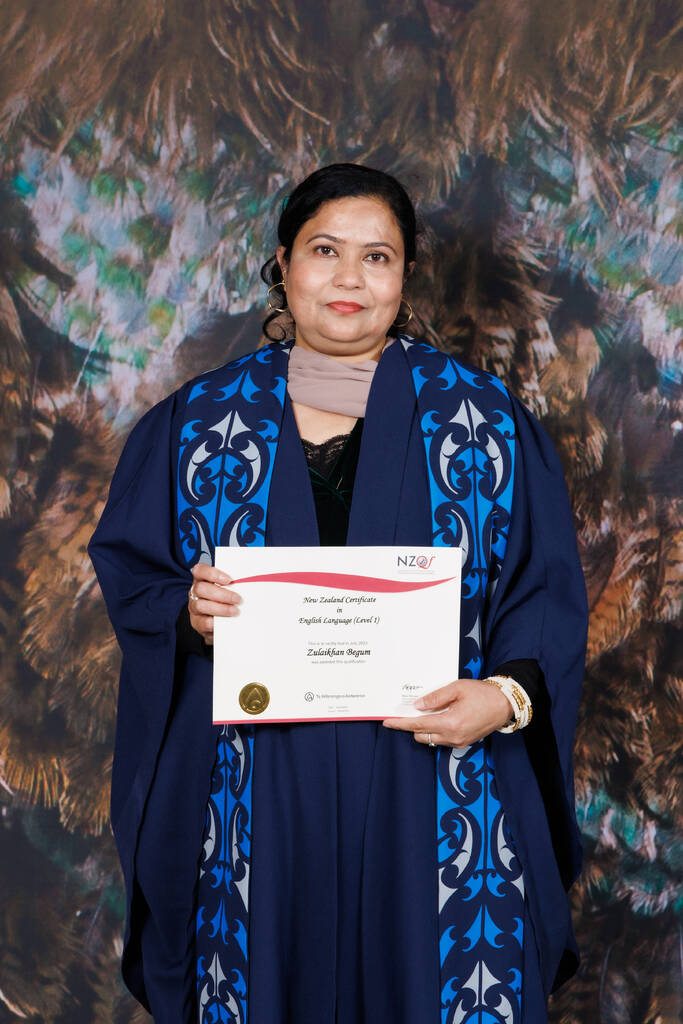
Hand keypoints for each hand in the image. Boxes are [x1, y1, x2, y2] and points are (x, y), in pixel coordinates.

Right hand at [188, 562, 241, 644]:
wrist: (219, 623)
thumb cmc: (226, 600)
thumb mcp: (228, 588)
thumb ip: (234, 583)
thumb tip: (251, 580)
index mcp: (202, 580)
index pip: (200, 570)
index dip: (213, 574)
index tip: (229, 580)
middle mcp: (195, 592)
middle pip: (201, 588)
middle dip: (221, 594)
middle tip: (238, 599)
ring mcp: (194, 608)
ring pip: (200, 605)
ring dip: (220, 608)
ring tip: (235, 611)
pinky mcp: (197, 623)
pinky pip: (203, 622)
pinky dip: (216, 622)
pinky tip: (227, 622)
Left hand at [382, 678, 513, 747]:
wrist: (505, 704)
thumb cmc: (482, 693)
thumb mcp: (457, 688)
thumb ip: (435, 698)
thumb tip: (418, 705)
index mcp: (451, 722)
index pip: (418, 725)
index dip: (401, 724)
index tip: (388, 722)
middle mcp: (453, 736)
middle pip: (421, 735)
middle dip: (411, 726)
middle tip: (406, 712)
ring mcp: (459, 742)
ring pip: (431, 739)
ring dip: (423, 729)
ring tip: (424, 713)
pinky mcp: (463, 743)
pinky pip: (441, 740)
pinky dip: (435, 731)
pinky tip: (438, 718)